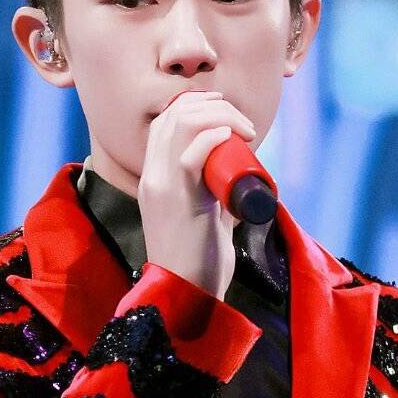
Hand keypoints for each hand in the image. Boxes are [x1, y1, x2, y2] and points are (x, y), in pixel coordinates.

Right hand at [139, 89, 256, 298]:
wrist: (189, 293)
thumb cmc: (200, 260)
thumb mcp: (204, 214)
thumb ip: (212, 193)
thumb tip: (238, 174)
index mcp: (153, 178)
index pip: (164, 122)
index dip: (195, 106)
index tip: (227, 114)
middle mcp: (153, 177)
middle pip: (173, 115)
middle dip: (213, 105)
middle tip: (243, 123)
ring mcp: (162, 187)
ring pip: (181, 125)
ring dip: (219, 117)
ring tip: (244, 130)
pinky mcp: (179, 201)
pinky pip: (191, 154)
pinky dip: (214, 136)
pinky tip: (232, 138)